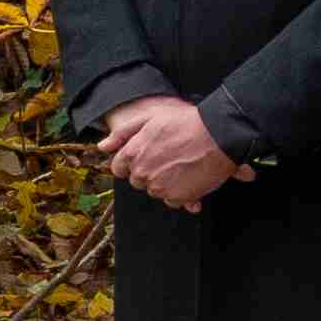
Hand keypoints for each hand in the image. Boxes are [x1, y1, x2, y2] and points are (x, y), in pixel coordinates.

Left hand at [101, 94, 238, 210]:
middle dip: (151, 172)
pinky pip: (173, 201)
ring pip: (156, 191)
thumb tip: (102, 147)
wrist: (218, 134)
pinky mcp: (177, 197)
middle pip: (139, 181)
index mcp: (132, 154)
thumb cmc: (186, 123)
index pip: (120, 169)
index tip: (148, 158)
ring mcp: (158, 186)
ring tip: (184, 165)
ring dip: (167, 183)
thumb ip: (122, 134)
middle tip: (171, 159)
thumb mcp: (150, 119)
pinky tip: (192, 178)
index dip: (133, 164)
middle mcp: (142, 172)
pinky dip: (182, 193)